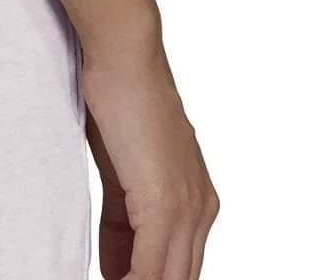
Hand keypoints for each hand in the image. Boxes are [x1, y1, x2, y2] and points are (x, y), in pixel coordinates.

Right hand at [83, 45, 218, 279]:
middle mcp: (202, 207)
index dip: (146, 276)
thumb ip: (124, 214)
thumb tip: (117, 262)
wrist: (124, 59)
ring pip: (170, 276)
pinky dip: (130, 279)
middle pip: (179, 275)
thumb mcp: (121, 167)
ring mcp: (187, 206)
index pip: (179, 263)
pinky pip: (152, 268)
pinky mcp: (165, 203)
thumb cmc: (120, 98)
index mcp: (197, 198)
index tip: (114, 277)